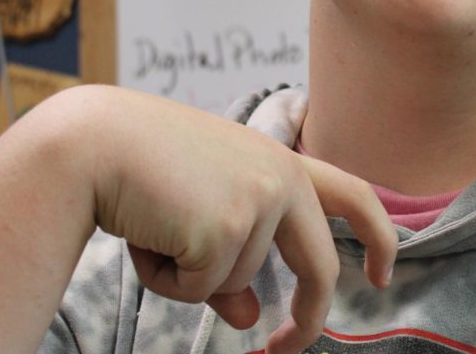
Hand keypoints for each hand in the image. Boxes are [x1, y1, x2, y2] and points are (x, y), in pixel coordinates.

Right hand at [78, 86, 397, 353]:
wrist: (93, 143)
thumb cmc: (141, 172)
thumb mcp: (199, 212)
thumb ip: (232, 261)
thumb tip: (252, 318)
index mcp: (281, 161)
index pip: (353, 195)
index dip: (379, 237)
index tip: (383, 277)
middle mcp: (282, 176)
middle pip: (320, 269)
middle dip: (308, 319)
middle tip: (283, 351)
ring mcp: (259, 200)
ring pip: (238, 284)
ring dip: (190, 277)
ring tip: (155, 228)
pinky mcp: (226, 228)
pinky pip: (202, 290)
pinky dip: (168, 280)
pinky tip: (147, 235)